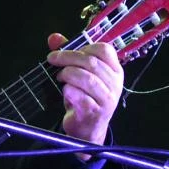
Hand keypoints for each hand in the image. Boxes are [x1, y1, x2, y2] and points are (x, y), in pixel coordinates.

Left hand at [46, 31, 123, 149]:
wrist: (88, 130)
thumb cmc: (85, 99)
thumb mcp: (79, 75)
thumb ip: (69, 55)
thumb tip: (53, 38)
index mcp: (114, 70)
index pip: (104, 50)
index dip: (83, 47)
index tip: (65, 51)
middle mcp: (114, 84)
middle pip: (92, 62)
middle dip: (68, 58)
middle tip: (53, 60)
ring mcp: (107, 99)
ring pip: (87, 79)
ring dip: (69, 74)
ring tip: (59, 77)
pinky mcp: (96, 113)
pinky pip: (81, 97)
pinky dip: (69, 91)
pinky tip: (65, 91)